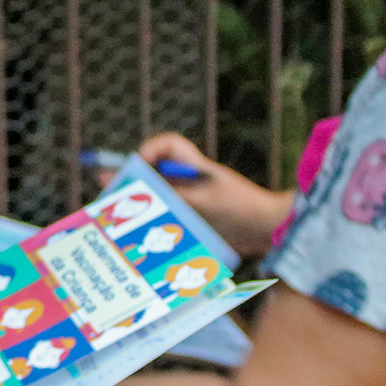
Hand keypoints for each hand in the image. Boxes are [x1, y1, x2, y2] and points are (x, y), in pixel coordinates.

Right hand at [136, 133, 293, 258]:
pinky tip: (145, 239)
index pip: (169, 146)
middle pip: (157, 173)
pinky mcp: (199, 221)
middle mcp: (193, 182)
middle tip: (112, 195)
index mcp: (197, 168)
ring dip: (144, 207)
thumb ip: (177, 195)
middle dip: (135, 182)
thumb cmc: (243, 209)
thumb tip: (147, 190)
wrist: (272, 231)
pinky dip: (158, 225)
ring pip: (161, 199)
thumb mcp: (206, 202)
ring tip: (121, 220)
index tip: (138, 167)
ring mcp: (196, 201)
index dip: (150, 150)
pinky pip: (172, 219)